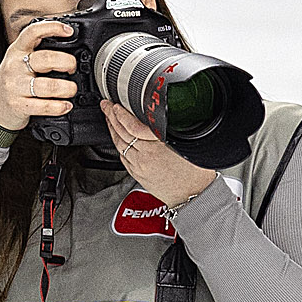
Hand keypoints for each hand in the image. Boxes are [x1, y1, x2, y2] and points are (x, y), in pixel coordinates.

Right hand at [0, 20, 77, 131]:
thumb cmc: (12, 81)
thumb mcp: (18, 61)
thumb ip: (37, 52)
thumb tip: (68, 48)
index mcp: (17, 50)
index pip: (33, 32)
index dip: (52, 28)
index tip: (68, 31)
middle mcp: (15, 66)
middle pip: (46, 59)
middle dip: (67, 62)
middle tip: (72, 68)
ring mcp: (15, 86)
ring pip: (47, 86)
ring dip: (66, 88)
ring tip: (71, 89)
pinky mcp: (18, 105)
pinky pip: (43, 106)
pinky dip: (59, 107)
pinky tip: (66, 106)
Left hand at [102, 99, 216, 208]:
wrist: (193, 196)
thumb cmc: (195, 173)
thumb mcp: (185, 144)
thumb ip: (170, 130)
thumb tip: (160, 117)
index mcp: (158, 146)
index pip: (132, 126)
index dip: (121, 114)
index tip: (116, 105)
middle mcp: (145, 156)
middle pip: (122, 133)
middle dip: (111, 117)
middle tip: (106, 106)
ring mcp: (139, 167)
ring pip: (120, 145)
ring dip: (112, 130)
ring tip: (109, 119)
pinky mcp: (138, 175)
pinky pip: (123, 157)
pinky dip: (118, 145)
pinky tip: (118, 139)